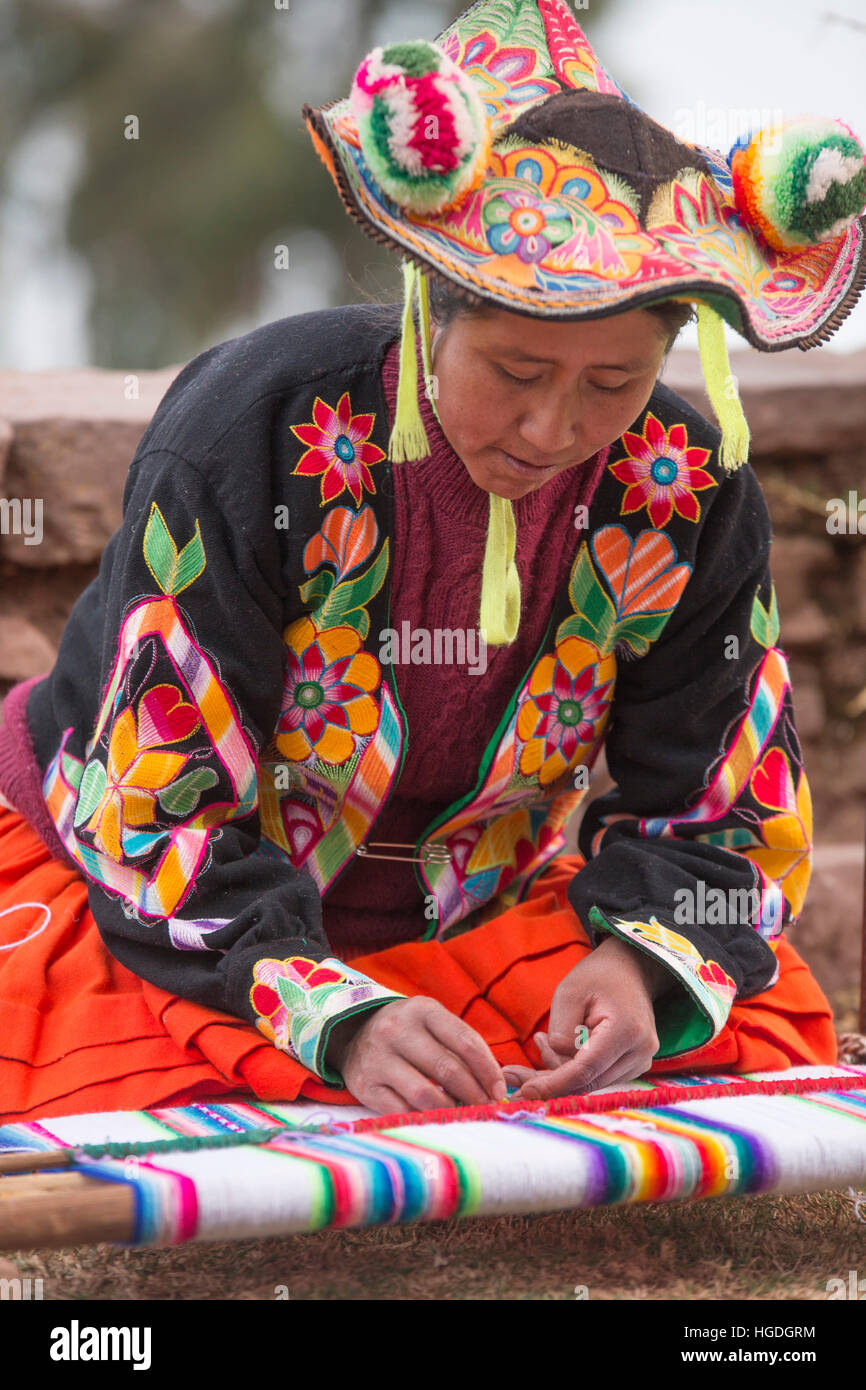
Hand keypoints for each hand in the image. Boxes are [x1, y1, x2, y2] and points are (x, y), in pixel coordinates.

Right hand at [326, 996, 507, 1114]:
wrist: (353, 1032)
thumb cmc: (408, 1030)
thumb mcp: (432, 1022)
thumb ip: (461, 1044)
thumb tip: (493, 1084)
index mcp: (422, 1010)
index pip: (465, 1041)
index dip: (488, 1069)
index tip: (499, 1088)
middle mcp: (397, 1030)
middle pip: (448, 1069)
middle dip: (474, 1093)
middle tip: (485, 1106)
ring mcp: (378, 1059)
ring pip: (426, 1094)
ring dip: (451, 1108)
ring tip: (462, 1111)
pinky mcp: (364, 1086)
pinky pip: (403, 1111)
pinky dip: (425, 1117)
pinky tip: (435, 1115)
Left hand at [502, 936, 664, 1101]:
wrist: (629, 971)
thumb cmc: (597, 977)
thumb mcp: (569, 993)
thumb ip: (561, 1032)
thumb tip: (556, 1065)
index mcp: (626, 1030)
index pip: (586, 1070)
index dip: (554, 1085)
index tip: (526, 1092)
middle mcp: (639, 1052)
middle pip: (587, 1081)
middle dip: (549, 1080)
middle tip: (512, 1073)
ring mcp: (640, 1062)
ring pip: (590, 1083)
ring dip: (559, 1071)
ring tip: (542, 1040)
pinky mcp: (634, 1067)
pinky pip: (597, 1078)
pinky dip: (572, 1070)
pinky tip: (557, 1047)